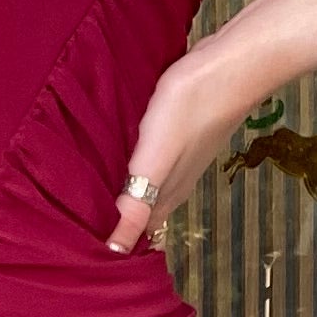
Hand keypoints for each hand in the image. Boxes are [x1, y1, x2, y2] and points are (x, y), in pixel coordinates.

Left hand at [107, 32, 274, 252]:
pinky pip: (156, 160)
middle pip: (145, 212)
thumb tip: (114, 252)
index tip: (86, 253)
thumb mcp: (153, 160)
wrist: (233, 63)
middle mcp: (175, 182)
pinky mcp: (185, 132)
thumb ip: (134, 206)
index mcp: (165, 193)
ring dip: (128, 195)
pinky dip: (138, 167)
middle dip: (119, 223)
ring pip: (151, 186)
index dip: (115, 243)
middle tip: (84, 230)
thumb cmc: (191, 108)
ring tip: (97, 199)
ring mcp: (183, 157)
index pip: (139, 232)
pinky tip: (126, 158)